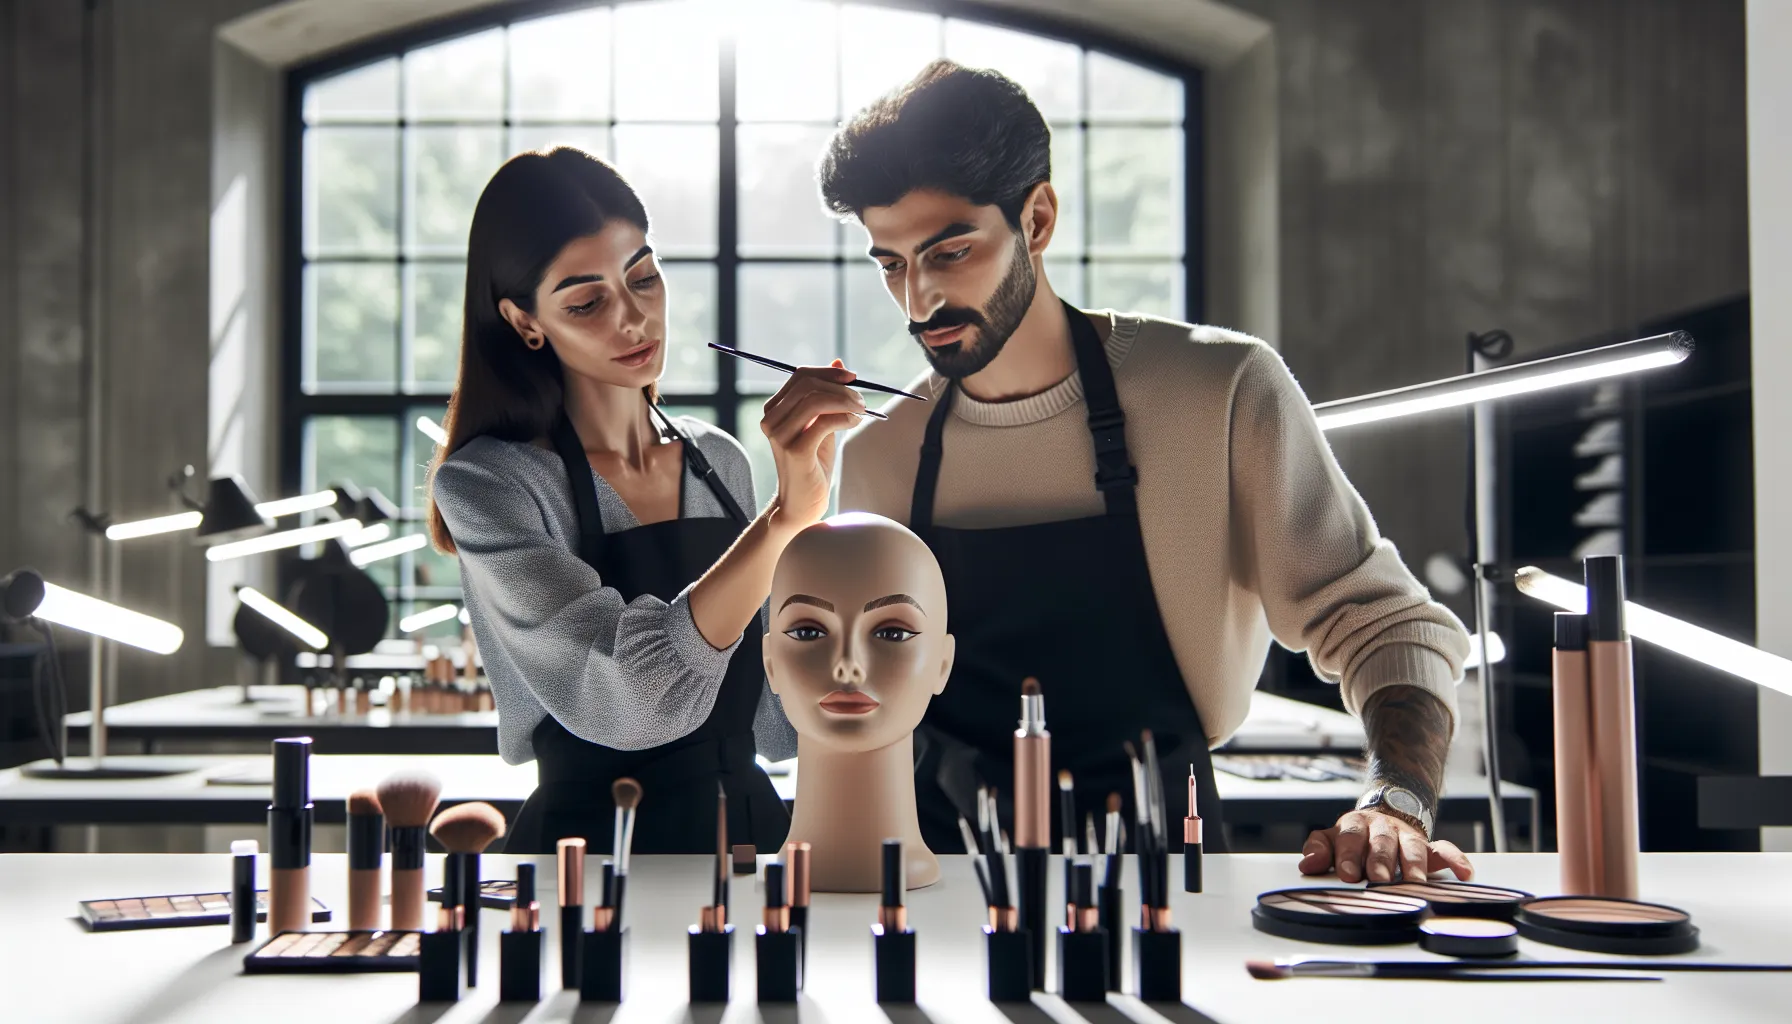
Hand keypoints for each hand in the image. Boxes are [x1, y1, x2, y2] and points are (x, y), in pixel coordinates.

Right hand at [760, 359, 865, 533]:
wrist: (800, 504)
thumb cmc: (812, 464)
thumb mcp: (821, 424)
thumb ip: (826, 396)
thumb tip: (839, 362)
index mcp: (774, 409)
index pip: (801, 375)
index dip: (829, 372)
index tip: (852, 378)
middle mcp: (771, 419)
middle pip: (808, 384)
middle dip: (840, 387)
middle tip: (861, 400)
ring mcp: (780, 434)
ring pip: (816, 400)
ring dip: (845, 401)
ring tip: (860, 412)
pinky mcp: (795, 450)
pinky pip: (824, 422)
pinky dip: (844, 417)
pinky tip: (854, 423)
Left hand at [1297, 809, 1473, 883]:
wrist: (1386, 814)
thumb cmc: (1356, 838)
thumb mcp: (1332, 840)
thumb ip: (1319, 850)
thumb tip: (1308, 865)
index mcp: (1356, 825)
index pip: (1351, 836)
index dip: (1349, 854)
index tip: (1348, 874)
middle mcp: (1383, 828)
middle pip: (1382, 841)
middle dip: (1381, 860)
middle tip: (1379, 879)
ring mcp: (1408, 836)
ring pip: (1413, 846)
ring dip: (1414, 864)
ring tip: (1414, 883)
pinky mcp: (1430, 847)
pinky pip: (1446, 850)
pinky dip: (1456, 860)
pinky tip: (1464, 874)